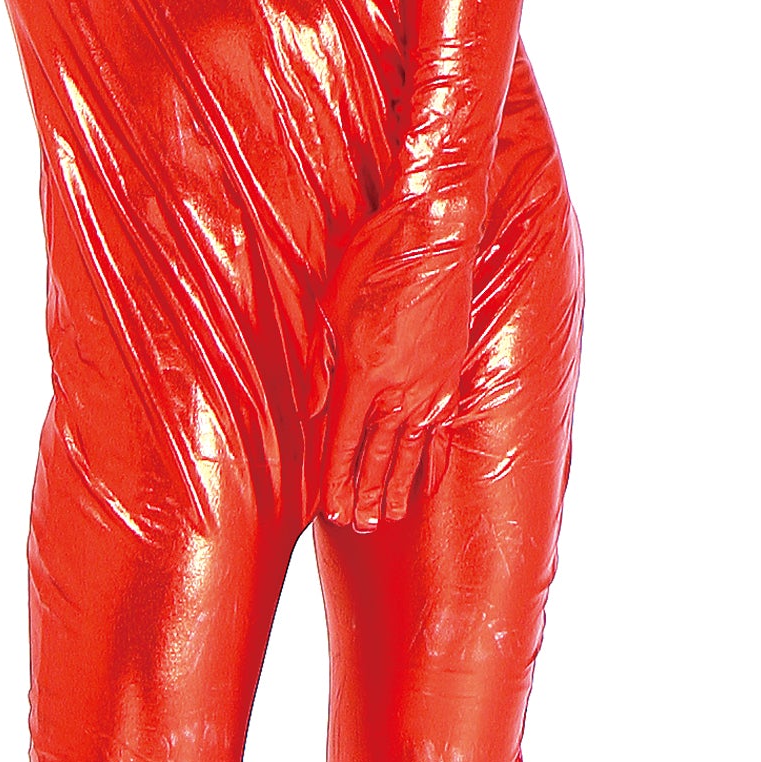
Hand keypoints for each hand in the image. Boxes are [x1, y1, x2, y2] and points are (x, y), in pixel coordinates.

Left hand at [314, 207, 476, 529]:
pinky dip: (431, 461)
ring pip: (409, 452)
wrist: (434, 235)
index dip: (336, 483)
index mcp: (361, 375)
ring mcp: (430, 387)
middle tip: (358, 526)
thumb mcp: (328, 308)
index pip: (343, 445)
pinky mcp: (451, 377)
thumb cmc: (373, 262)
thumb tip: (310, 412)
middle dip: (365, 496)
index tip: (330, 512)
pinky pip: (440, 431)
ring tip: (387, 517)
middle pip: (377, 458)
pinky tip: (425, 482)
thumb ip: (318, 365)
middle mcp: (398, 390)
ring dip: (396, 487)